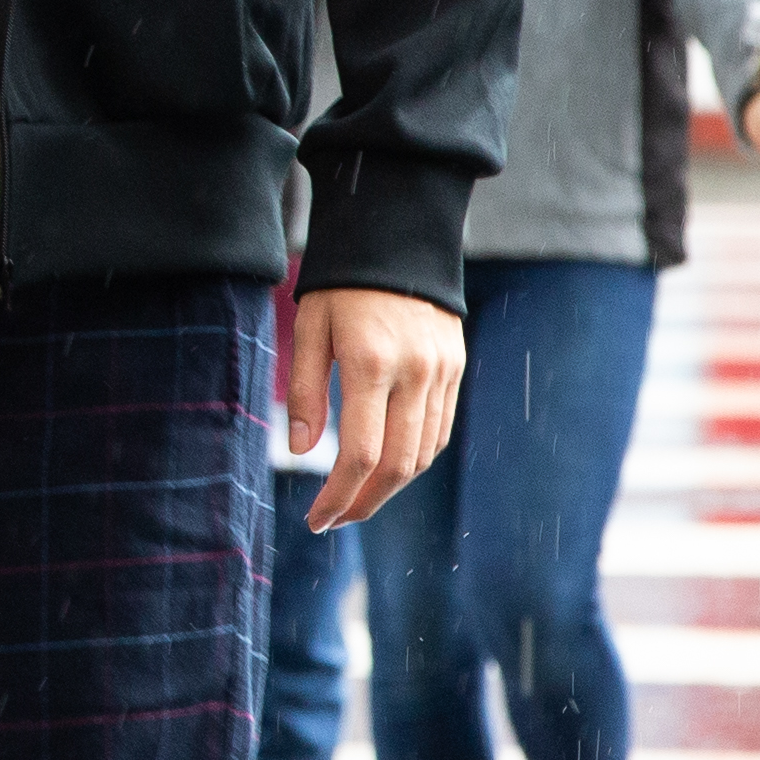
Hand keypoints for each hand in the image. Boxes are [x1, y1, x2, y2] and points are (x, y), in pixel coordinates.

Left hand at [284, 287, 463, 535]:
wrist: (398, 237)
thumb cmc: (342, 285)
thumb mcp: (310, 328)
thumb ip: (307, 392)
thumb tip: (303, 452)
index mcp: (372, 362)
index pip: (361, 453)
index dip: (339, 496)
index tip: (317, 520)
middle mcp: (415, 372)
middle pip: (398, 465)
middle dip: (365, 503)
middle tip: (335, 521)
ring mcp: (442, 372)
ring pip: (423, 454)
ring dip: (390, 487)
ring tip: (355, 499)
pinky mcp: (455, 369)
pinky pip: (439, 431)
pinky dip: (414, 459)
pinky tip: (386, 467)